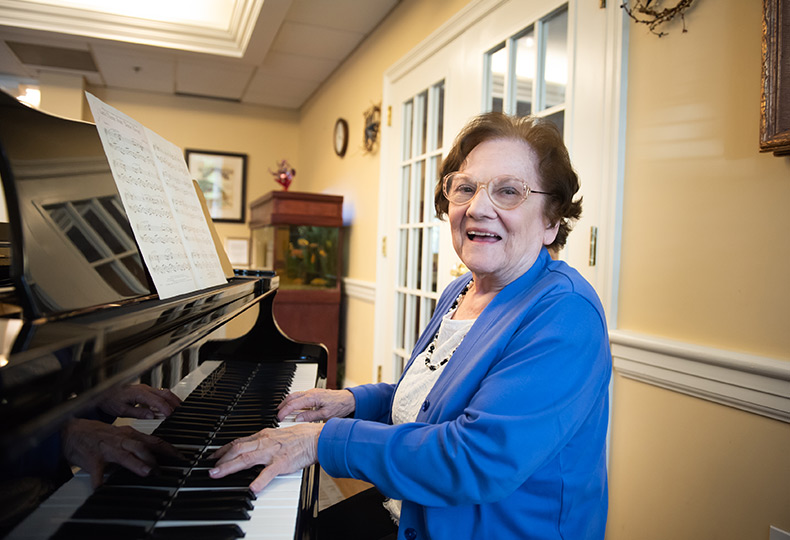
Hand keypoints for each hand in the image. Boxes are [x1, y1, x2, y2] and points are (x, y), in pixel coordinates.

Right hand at [61, 418, 180, 487]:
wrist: (73, 431)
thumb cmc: (100, 436)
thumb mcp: (122, 437)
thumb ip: (139, 446)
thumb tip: (157, 459)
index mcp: (130, 435)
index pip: (155, 441)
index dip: (169, 449)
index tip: (181, 458)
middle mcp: (121, 440)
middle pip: (141, 446)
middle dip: (154, 458)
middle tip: (162, 470)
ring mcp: (107, 449)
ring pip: (124, 455)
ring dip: (136, 464)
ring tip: (146, 472)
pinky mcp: (92, 459)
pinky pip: (96, 471)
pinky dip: (100, 480)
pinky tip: (103, 487)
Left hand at [98, 384, 181, 418]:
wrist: (103, 394)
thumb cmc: (110, 401)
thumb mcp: (121, 410)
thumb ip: (138, 413)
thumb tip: (151, 416)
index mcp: (139, 393)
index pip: (157, 400)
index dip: (166, 408)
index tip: (171, 415)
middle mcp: (144, 389)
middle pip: (165, 393)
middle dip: (174, 402)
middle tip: (180, 412)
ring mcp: (146, 389)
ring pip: (164, 392)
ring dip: (172, 400)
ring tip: (178, 409)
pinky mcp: (145, 391)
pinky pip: (160, 393)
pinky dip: (167, 399)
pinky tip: (169, 405)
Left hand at [209, 423, 322, 492]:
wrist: (317, 438)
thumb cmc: (301, 436)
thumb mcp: (279, 434)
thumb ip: (265, 441)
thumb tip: (253, 446)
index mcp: (264, 435)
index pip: (239, 441)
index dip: (224, 449)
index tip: (214, 456)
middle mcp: (265, 442)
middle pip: (237, 449)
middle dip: (221, 458)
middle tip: (210, 468)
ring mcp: (272, 453)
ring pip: (246, 458)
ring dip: (229, 466)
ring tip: (218, 474)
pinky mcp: (282, 463)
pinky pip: (269, 473)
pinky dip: (259, 481)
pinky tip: (252, 488)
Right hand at [277, 388, 354, 421]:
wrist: (348, 400)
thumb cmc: (339, 406)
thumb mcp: (325, 415)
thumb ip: (310, 416)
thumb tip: (298, 419)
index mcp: (312, 397)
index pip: (294, 404)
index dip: (285, 411)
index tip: (279, 417)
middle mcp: (311, 393)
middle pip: (291, 397)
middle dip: (282, 405)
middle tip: (277, 414)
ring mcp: (312, 392)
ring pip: (295, 395)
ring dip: (287, 402)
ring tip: (282, 411)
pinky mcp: (314, 393)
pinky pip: (301, 396)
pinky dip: (294, 401)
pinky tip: (293, 407)